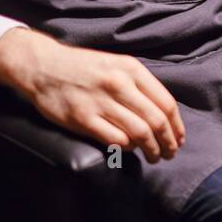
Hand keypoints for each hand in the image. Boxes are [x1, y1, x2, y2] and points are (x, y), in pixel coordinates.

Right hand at [0, 27, 185, 162]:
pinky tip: (130, 150)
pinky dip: (128, 148)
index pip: (166, 103)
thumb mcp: (117, 65)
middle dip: (168, 142)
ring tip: (155, 156)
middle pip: (156, 121)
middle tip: (170, 153)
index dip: (176, 126)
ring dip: (152, 149)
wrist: (43, 66)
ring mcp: (101, 102)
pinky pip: (116, 140)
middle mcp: (119, 84)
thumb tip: (163, 113)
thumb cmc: (84, 68)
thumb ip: (139, 85)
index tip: (179, 139)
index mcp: (132, 69)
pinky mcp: (83, 119)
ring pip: (139, 133)